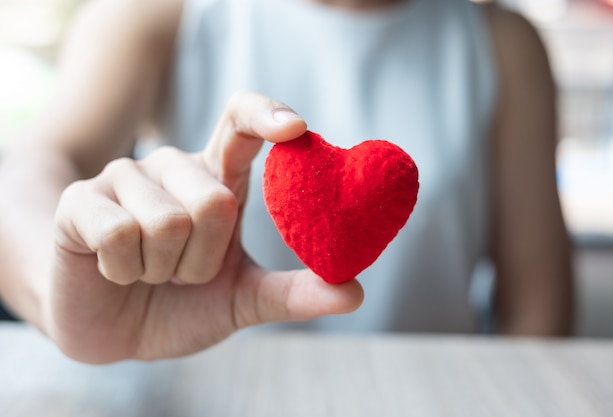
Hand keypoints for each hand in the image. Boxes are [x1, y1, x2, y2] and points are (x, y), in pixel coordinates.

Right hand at [48, 91, 363, 362]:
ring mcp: (124, 177)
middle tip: (183, 273)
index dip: (266, 115)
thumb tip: (355, 291)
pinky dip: (125, 271)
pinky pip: (119, 234)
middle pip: (214, 201)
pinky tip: (116, 270)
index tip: (295, 128)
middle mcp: (173, 167)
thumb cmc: (182, 304)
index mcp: (216, 179)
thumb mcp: (242, 299)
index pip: (240, 122)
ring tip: (150, 271)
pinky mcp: (81, 200)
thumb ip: (294, 293)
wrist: (113, 329)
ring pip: (168, 222)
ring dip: (164, 270)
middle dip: (203, 261)